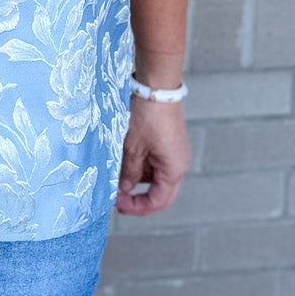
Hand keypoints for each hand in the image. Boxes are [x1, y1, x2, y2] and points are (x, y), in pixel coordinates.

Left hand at [116, 96, 190, 216]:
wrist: (156, 88)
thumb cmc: (147, 116)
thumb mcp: (132, 148)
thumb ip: (128, 173)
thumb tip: (125, 189)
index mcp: (174, 170)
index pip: (158, 201)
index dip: (137, 207)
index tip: (118, 206)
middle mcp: (178, 164)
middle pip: (160, 193)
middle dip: (138, 198)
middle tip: (117, 199)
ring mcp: (174, 154)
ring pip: (155, 178)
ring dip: (137, 181)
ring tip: (116, 177)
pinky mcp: (168, 145)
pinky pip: (154, 164)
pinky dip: (140, 167)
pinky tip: (124, 163)